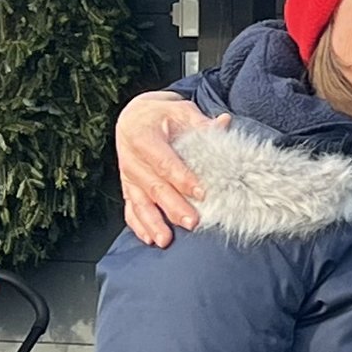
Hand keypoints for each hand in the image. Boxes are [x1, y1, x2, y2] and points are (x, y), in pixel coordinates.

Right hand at [118, 91, 222, 246]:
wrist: (135, 118)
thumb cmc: (161, 115)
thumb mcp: (180, 111)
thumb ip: (201, 123)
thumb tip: (224, 122)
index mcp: (142, 135)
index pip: (164, 161)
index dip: (183, 178)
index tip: (201, 193)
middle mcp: (130, 158)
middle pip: (153, 186)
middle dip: (173, 207)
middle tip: (192, 222)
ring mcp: (127, 175)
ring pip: (139, 202)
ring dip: (153, 222)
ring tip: (166, 240)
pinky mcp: (127, 187)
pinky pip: (130, 209)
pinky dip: (138, 225)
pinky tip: (149, 238)